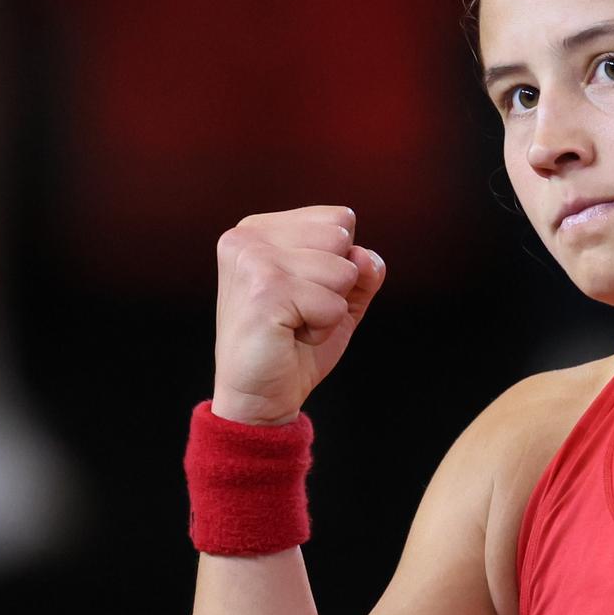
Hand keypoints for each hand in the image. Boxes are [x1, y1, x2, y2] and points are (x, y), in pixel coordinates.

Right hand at [210, 205, 385, 425]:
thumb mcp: (339, 296)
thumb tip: (365, 257)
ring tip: (295, 323)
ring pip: (343, 271)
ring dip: (330, 308)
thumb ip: (362, 268)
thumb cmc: (295, 344)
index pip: (340, 219)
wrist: (259, 395)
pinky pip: (333, 304)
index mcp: (260, 228)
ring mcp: (252, 261)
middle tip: (300, 310)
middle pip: (342, 238)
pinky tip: (291, 337)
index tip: (304, 291)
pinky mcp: (264, 293)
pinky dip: (324, 329)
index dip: (340, 262)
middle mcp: (248, 237)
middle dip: (336, 283)